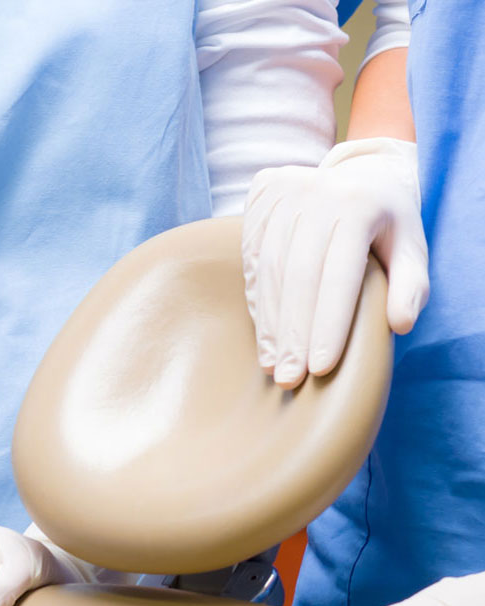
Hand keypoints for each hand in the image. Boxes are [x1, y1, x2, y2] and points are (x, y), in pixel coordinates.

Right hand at [242, 137, 428, 387]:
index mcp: (359, 204)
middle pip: (298, 276)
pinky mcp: (259, 202)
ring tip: (274, 365)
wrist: (355, 168)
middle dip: (293, 334)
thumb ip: (411, 285)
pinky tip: (265, 337)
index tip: (320, 368)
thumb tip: (401, 325)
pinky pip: (253, 261)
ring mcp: (283, 195)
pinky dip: (257, 303)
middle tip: (290, 379)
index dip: (328, 324)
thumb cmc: (387, 220)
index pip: (338, 275)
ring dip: (271, 324)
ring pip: (269, 270)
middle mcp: (316, 194)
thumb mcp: (410, 245)